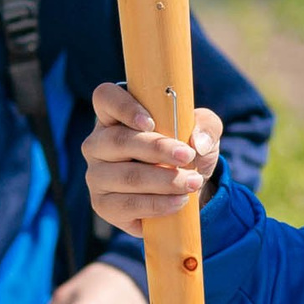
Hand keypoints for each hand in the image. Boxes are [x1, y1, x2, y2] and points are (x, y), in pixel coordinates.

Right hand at [83, 81, 221, 235]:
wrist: (184, 193)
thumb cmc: (184, 153)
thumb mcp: (203, 132)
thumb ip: (206, 126)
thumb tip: (197, 142)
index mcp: (115, 116)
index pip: (105, 98)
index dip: (123, 107)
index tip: (150, 122)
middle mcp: (98, 144)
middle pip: (118, 141)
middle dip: (157, 149)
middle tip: (187, 156)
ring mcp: (97, 175)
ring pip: (126, 176)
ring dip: (164, 180)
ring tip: (192, 182)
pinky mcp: (103, 205)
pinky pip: (128, 205)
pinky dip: (158, 204)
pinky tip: (179, 201)